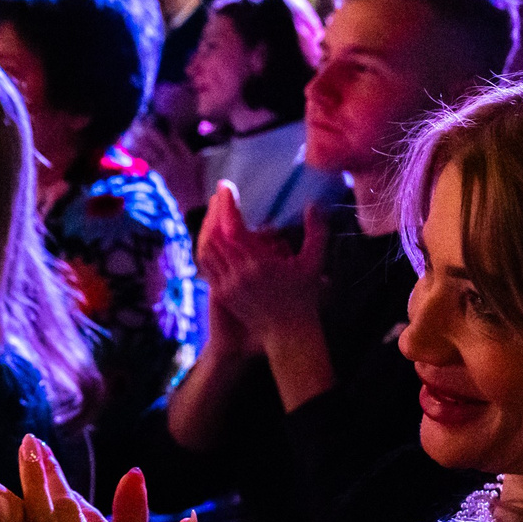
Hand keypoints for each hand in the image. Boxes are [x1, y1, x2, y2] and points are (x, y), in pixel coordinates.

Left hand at [198, 185, 327, 346]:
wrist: (288, 334)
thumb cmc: (304, 298)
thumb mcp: (314, 263)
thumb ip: (316, 232)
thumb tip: (313, 205)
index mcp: (259, 265)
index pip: (233, 229)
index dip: (227, 206)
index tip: (225, 187)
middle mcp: (238, 275)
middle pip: (215, 236)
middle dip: (215, 212)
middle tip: (220, 193)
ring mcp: (227, 286)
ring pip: (206, 251)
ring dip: (208, 228)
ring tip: (215, 211)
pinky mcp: (222, 293)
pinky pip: (207, 265)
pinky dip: (207, 247)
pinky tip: (212, 235)